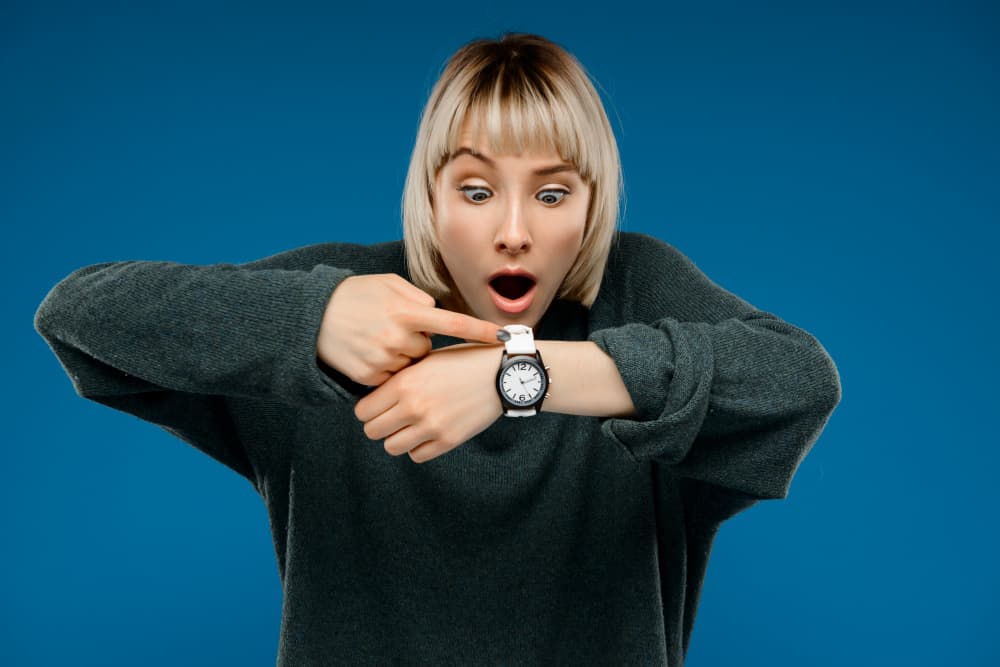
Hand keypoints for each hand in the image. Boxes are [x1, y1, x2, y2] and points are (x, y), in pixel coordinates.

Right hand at [318, 273, 500, 385]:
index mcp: (406, 311)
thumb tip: (437, 313)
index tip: (505, 337)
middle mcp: (398, 337)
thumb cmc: (354, 295)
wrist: (311, 318)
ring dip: (400, 355)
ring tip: (376, 338)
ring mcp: (384, 359)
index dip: (481, 331)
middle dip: (416, 340)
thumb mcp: (386, 284)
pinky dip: (384, 367)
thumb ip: (417, 297)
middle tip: (392, 328)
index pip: (453, 324)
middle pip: (427, 348)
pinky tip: (367, 351)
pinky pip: (391, 376)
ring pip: (409, 364)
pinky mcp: (369, 377)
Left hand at [353, 343, 502, 462]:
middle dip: (380, 425)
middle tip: (392, 418)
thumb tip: (376, 396)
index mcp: (403, 382)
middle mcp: (413, 406)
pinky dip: (418, 447)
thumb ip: (400, 378)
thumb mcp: (426, 359)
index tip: (379, 407)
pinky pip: (417, 455)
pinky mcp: (448, 440)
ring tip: (410, 427)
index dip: (369, 409)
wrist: (501, 373)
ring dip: (397, 438)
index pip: (363, 411)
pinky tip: (427, 433)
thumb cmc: (463, 361)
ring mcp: (431, 426)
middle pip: (372, 431)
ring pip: (391, 447)